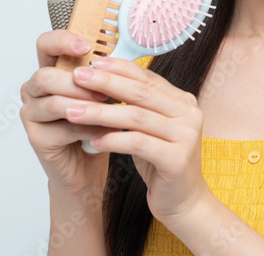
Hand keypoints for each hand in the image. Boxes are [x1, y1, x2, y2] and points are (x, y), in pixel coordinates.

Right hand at [19, 30, 112, 197]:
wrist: (88, 167)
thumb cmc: (95, 126)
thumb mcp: (102, 95)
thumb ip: (101, 75)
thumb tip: (118, 57)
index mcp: (51, 72)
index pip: (45, 45)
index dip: (63, 41)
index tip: (86, 47)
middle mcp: (34, 91)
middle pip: (45, 76)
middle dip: (78, 83)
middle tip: (103, 92)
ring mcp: (31, 114)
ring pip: (53, 102)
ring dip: (85, 106)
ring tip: (108, 111)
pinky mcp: (36, 138)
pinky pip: (62, 127)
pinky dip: (88, 128)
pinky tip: (103, 131)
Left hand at [64, 56, 212, 223]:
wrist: (184, 202)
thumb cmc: (162, 163)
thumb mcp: (150, 129)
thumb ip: (138, 106)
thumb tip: (104, 79)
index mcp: (183, 101)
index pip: (148, 77)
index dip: (119, 68)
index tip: (92, 62)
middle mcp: (189, 114)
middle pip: (141, 92)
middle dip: (106, 83)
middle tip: (78, 77)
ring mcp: (186, 135)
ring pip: (136, 117)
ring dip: (101, 112)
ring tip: (74, 110)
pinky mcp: (177, 159)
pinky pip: (138, 143)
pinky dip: (113, 140)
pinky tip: (93, 140)